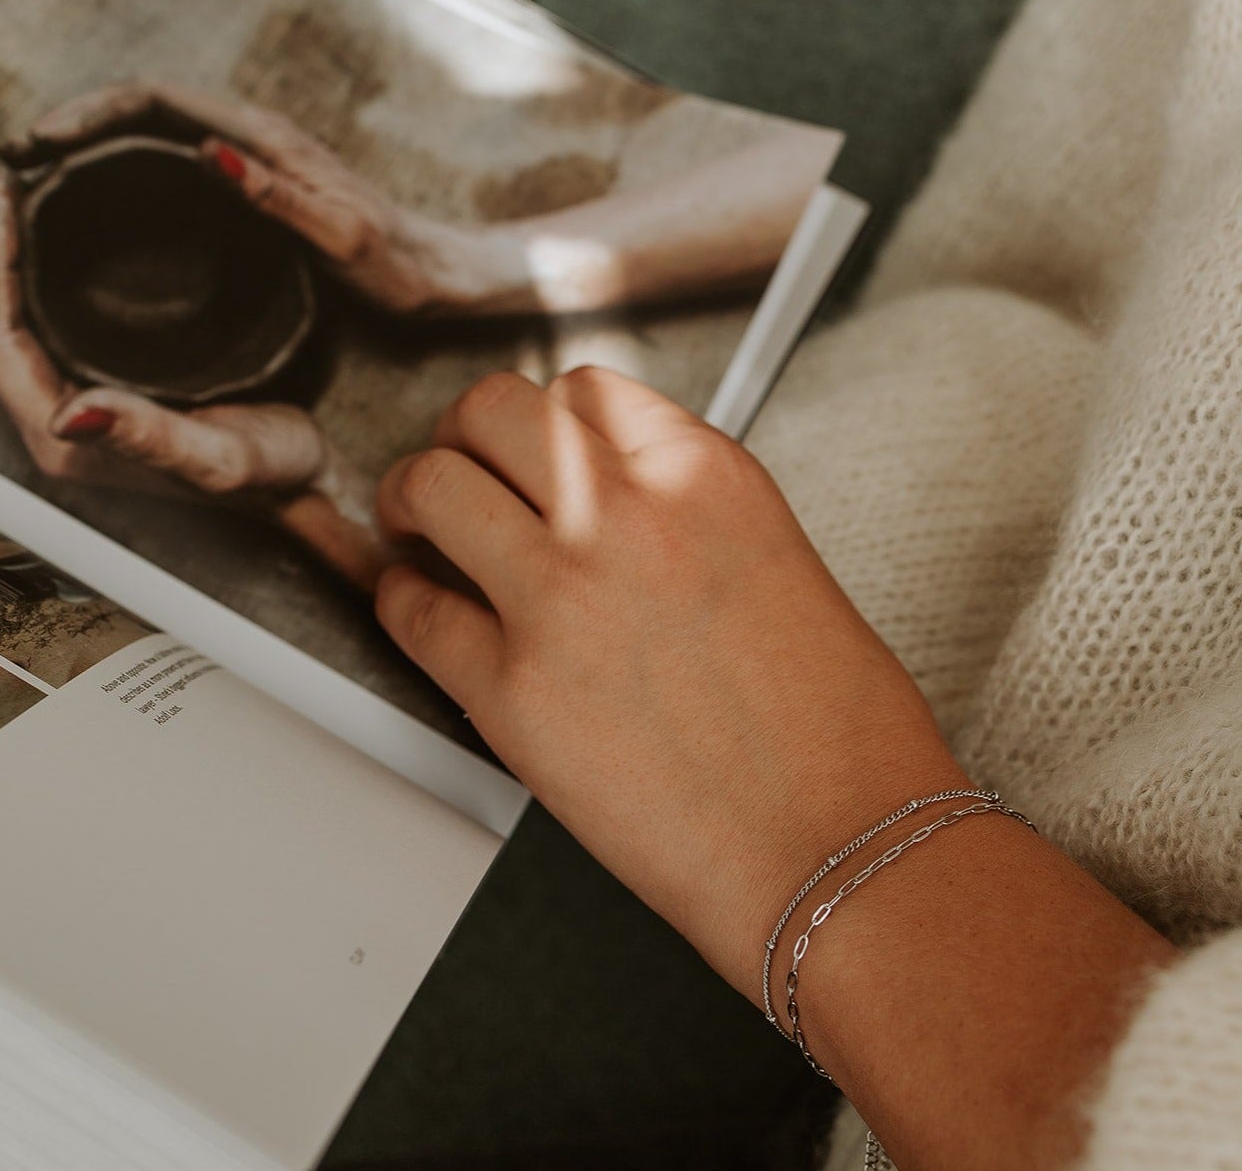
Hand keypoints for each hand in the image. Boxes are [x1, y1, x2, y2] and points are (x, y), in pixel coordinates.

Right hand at [0, 81, 487, 315]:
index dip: (91, 112)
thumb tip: (207, 152)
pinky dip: (127, 168)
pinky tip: (105, 205)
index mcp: (267, 141)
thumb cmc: (401, 266)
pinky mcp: (258, 183)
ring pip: (156, 132)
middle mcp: (255, 138)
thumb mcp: (344, 240)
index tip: (39, 142)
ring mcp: (255, 158)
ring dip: (97, 143)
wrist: (445, 272)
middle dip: (77, 122)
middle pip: (145, 108)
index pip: (157, 101)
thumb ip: (280, 198)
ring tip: (41, 178)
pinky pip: (174, 159)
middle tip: (19, 160)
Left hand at [0, 172, 392, 587]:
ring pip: (1, 318)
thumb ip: (147, 437)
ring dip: (0, 255)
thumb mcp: (220, 456)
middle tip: (10, 177)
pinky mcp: (91, 382)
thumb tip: (70, 416)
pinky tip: (53, 232)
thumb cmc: (269, 471)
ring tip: (22, 191)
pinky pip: (33, 319)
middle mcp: (53, 421)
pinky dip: (27, 269)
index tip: (7, 200)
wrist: (299, 482)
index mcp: (66, 440)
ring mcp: (68, 400)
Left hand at [373, 368, 1177, 1170]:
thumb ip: (687, 516)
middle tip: (453, 464)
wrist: (842, 849)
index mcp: (704, 475)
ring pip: (434, 487)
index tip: (523, 442)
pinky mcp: (510, 690)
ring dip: (412, 498)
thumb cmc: (837, 734)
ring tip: (413, 522)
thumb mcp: (779, 565)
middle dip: (460, 434)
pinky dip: (399, 600)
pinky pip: (413, 611)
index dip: (539, 415)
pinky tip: (414, 604)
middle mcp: (625, 514)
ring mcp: (560, 595)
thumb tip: (618, 507)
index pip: (584, 391)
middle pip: (491, 410)